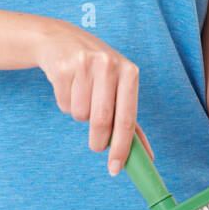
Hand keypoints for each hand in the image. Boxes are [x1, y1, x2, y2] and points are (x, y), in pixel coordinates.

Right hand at [34, 20, 153, 172]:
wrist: (62, 40)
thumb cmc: (97, 71)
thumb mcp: (119, 87)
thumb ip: (131, 122)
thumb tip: (146, 157)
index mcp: (130, 72)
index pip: (128, 118)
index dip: (122, 148)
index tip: (115, 169)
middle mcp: (110, 65)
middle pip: (102, 120)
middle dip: (98, 141)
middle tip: (96, 145)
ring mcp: (85, 64)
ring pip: (80, 114)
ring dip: (79, 114)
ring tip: (81, 95)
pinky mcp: (63, 67)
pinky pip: (64, 103)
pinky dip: (65, 102)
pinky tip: (69, 85)